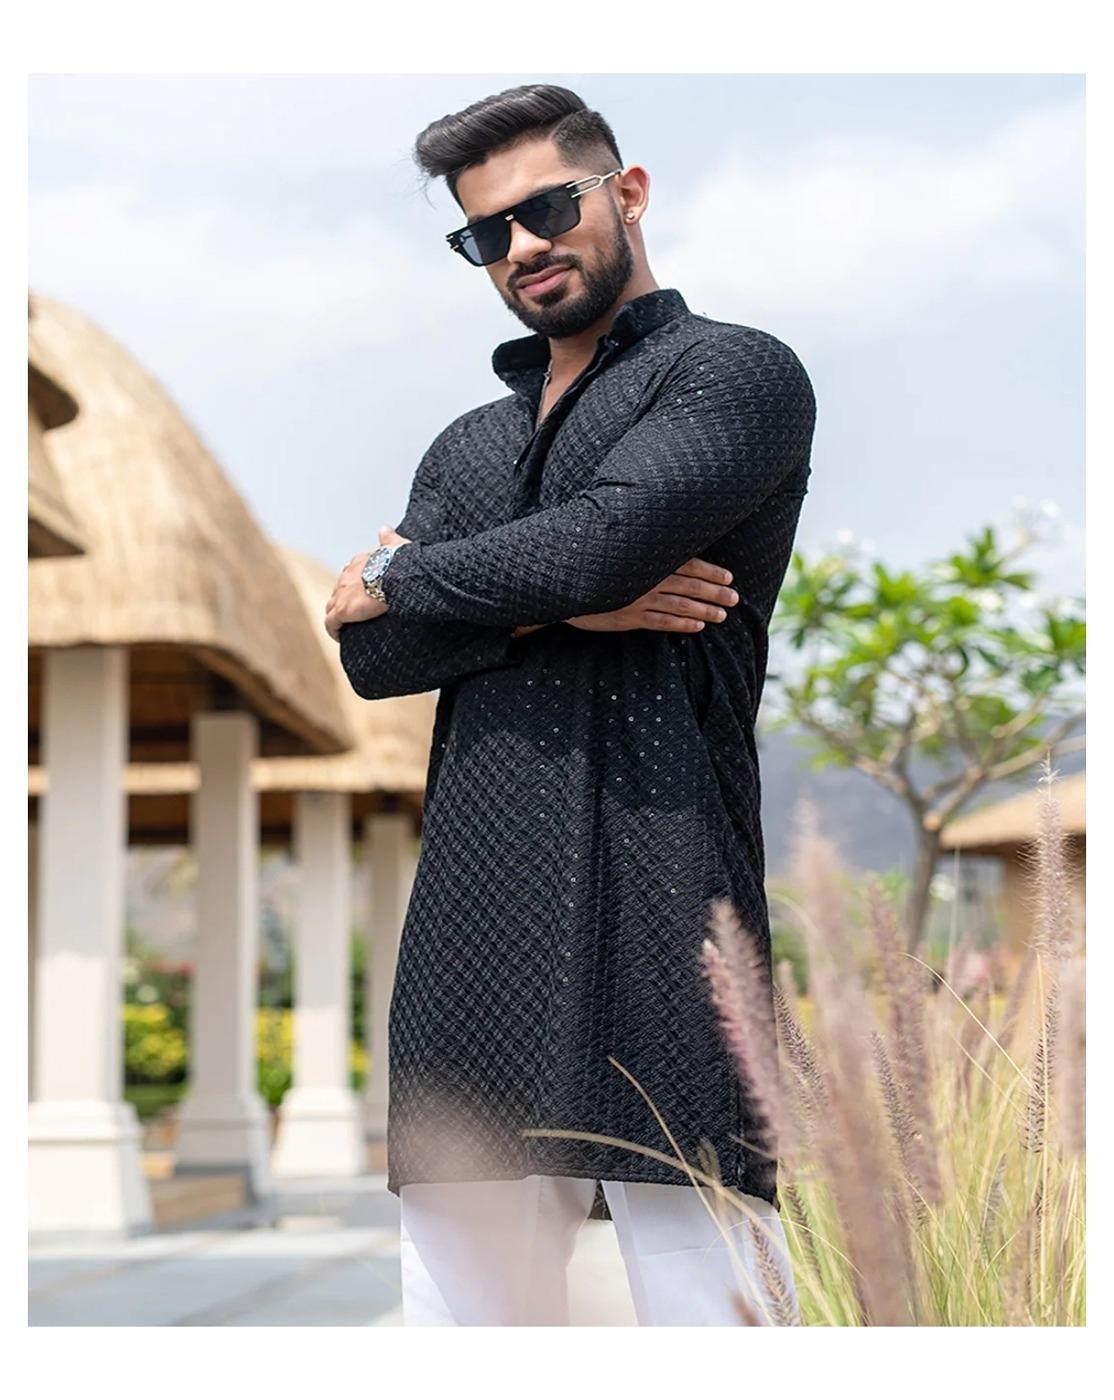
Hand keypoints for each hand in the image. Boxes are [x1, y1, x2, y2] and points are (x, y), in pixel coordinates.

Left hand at [323, 526, 411, 641]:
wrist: (396, 575)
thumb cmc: (401, 563)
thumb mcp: (396, 546)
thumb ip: (389, 539)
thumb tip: (384, 528)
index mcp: (359, 563)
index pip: (350, 575)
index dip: (353, 587)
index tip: (360, 596)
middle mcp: (346, 577)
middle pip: (338, 592)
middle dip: (343, 603)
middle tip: (354, 616)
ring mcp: (341, 594)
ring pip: (331, 608)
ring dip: (336, 617)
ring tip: (346, 629)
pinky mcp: (341, 610)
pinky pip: (330, 623)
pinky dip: (334, 630)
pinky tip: (340, 637)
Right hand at [565, 557, 737, 632]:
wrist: (565, 584)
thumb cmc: (596, 563)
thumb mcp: (621, 552)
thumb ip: (647, 553)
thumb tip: (673, 552)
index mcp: (649, 560)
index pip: (688, 563)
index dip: (710, 571)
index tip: (729, 577)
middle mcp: (647, 578)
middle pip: (690, 585)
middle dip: (715, 592)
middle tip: (735, 598)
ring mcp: (639, 599)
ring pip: (680, 605)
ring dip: (704, 610)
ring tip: (722, 615)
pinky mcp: (629, 617)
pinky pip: (661, 622)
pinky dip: (682, 623)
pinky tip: (698, 626)